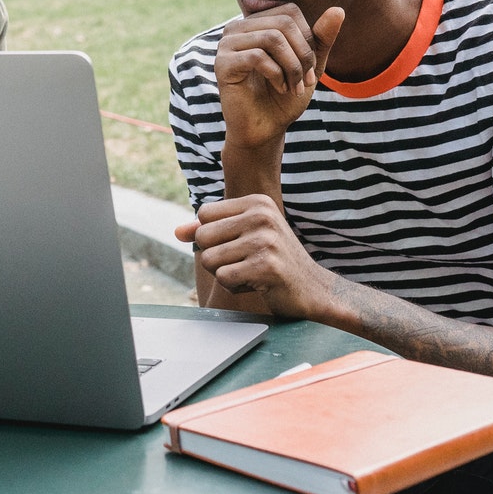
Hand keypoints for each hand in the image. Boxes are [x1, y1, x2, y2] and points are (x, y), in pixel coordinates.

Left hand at [175, 194, 337, 318]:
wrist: (316, 290)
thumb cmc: (275, 261)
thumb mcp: (245, 236)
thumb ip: (210, 231)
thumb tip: (177, 231)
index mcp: (257, 203)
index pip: (204, 214)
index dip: (212, 236)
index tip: (238, 244)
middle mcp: (261, 216)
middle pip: (202, 237)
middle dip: (215, 257)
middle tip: (244, 262)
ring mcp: (265, 240)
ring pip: (209, 260)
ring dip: (225, 274)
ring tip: (251, 273)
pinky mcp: (266, 267)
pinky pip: (224, 278)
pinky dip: (235, 287)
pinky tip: (257, 284)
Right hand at [215, 5, 343, 148]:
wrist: (265, 129)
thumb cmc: (284, 96)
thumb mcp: (310, 65)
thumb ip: (321, 38)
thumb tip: (338, 10)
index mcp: (257, 24)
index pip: (290, 12)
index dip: (308, 38)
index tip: (311, 68)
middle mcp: (238, 28)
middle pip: (283, 24)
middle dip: (303, 54)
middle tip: (305, 81)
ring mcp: (227, 44)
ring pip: (271, 38)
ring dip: (292, 67)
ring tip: (293, 86)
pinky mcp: (222, 64)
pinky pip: (257, 56)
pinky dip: (276, 74)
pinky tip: (279, 88)